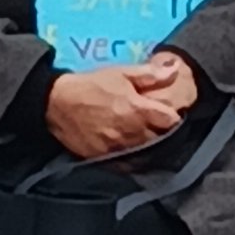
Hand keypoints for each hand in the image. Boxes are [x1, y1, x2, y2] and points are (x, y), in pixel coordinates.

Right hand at [44, 50, 198, 158]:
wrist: (58, 103)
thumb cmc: (92, 85)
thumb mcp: (122, 73)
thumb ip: (151, 74)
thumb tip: (176, 69)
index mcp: (137, 110)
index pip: (170, 120)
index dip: (174, 116)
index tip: (171, 113)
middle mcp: (131, 133)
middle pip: (160, 139)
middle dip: (164, 133)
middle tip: (160, 126)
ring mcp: (118, 148)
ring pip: (145, 154)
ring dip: (151, 147)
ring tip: (149, 138)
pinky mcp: (105, 158)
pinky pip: (128, 165)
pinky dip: (134, 160)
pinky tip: (134, 151)